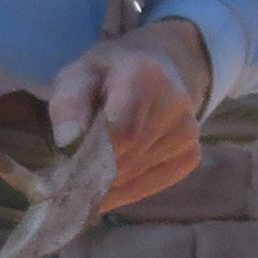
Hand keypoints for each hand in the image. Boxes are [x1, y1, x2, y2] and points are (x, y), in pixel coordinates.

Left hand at [45, 18, 208, 212]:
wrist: (150, 69)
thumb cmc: (105, 76)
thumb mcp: (76, 77)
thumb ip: (68, 106)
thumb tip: (68, 142)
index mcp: (145, 76)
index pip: (120, 133)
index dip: (90, 155)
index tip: (66, 164)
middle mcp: (176, 103)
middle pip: (126, 159)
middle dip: (93, 171)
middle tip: (70, 169)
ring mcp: (188, 131)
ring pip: (135, 176)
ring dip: (107, 180)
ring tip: (94, 161)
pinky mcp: (191, 155)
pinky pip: (150, 186)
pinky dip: (124, 188)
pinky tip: (113, 172)